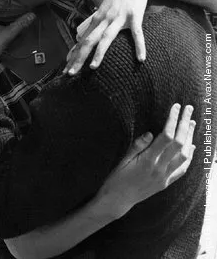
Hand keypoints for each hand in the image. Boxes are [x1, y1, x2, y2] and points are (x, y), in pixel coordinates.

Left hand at [64, 0, 149, 74]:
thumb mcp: (102, 12)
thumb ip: (95, 25)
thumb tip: (83, 38)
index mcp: (96, 21)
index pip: (81, 41)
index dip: (73, 55)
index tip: (65, 69)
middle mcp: (104, 20)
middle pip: (88, 42)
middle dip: (78, 58)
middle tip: (70, 74)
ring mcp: (118, 18)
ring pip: (106, 38)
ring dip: (99, 53)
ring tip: (93, 68)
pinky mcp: (134, 16)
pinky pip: (136, 34)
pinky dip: (139, 46)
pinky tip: (141, 59)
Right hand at [94, 103, 195, 219]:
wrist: (117, 200)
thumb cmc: (116, 178)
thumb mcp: (122, 159)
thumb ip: (137, 146)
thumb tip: (150, 132)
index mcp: (148, 160)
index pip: (166, 136)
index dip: (172, 120)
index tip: (176, 107)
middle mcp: (160, 168)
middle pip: (179, 143)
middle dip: (185, 124)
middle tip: (189, 110)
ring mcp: (165, 176)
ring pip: (184, 155)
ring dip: (190, 138)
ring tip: (192, 124)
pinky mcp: (166, 183)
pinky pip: (182, 169)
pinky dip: (189, 157)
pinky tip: (191, 148)